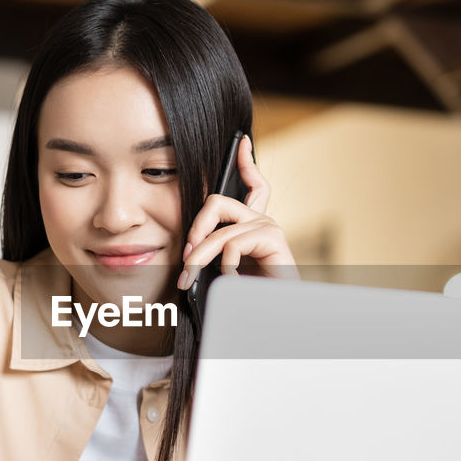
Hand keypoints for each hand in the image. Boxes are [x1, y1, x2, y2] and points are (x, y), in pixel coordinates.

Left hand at [177, 134, 296, 289]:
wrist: (275, 317)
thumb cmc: (249, 297)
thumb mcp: (223, 271)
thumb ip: (213, 254)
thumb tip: (187, 251)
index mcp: (252, 226)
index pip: (252, 186)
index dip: (245, 163)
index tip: (241, 143)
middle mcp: (261, 221)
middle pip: (217, 202)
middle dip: (195, 229)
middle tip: (185, 258)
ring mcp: (268, 228)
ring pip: (219, 229)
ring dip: (199, 257)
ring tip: (191, 279)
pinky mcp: (273, 238)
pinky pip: (233, 242)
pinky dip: (224, 266)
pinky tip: (230, 280)